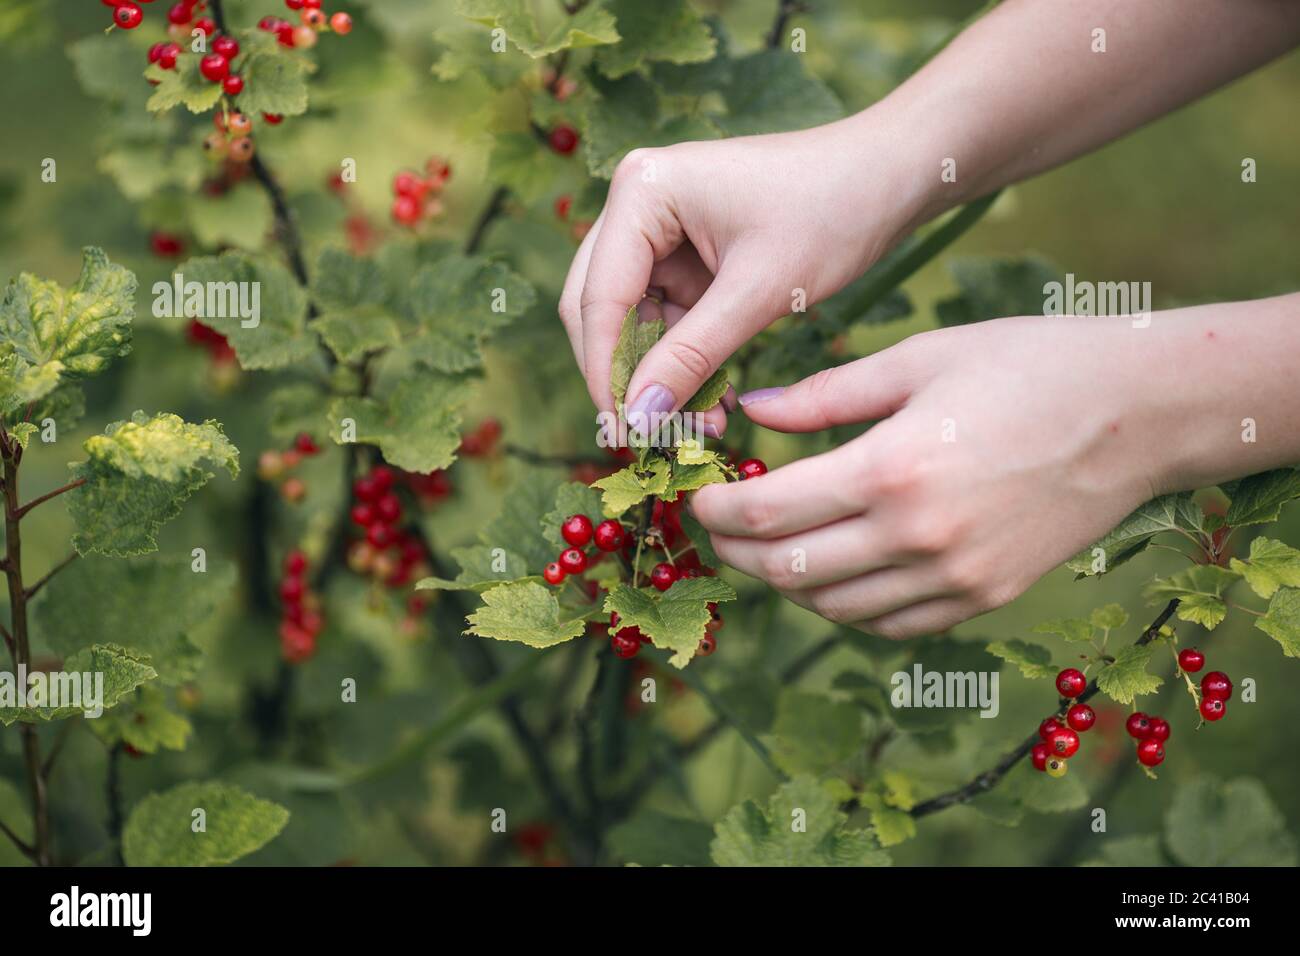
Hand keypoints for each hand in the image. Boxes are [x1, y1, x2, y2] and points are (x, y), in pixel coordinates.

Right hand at [557, 111, 932, 434]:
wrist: (890, 177)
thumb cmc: (831, 213)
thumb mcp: (758, 292)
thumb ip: (691, 356)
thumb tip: (638, 419)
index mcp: (641, 191)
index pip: (598, 298)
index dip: (605, 373)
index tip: (623, 435)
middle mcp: (636, 203)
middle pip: (599, 308)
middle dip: (625, 376)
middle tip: (646, 439)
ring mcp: (658, 229)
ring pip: (632, 321)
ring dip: (659, 377)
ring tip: (698, 430)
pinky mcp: (685, 254)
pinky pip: (667, 320)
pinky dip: (684, 362)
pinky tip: (712, 404)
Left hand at [689, 316, 1172, 638]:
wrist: (1139, 414)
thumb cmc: (1028, 365)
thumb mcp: (918, 359)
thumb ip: (824, 396)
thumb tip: (749, 407)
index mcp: (893, 469)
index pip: (769, 514)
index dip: (718, 512)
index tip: (698, 498)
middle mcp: (919, 537)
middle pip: (790, 572)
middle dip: (736, 553)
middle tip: (718, 528)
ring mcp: (956, 578)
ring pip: (834, 608)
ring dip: (786, 583)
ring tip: (770, 547)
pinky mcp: (986, 599)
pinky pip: (891, 625)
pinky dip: (846, 606)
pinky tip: (835, 572)